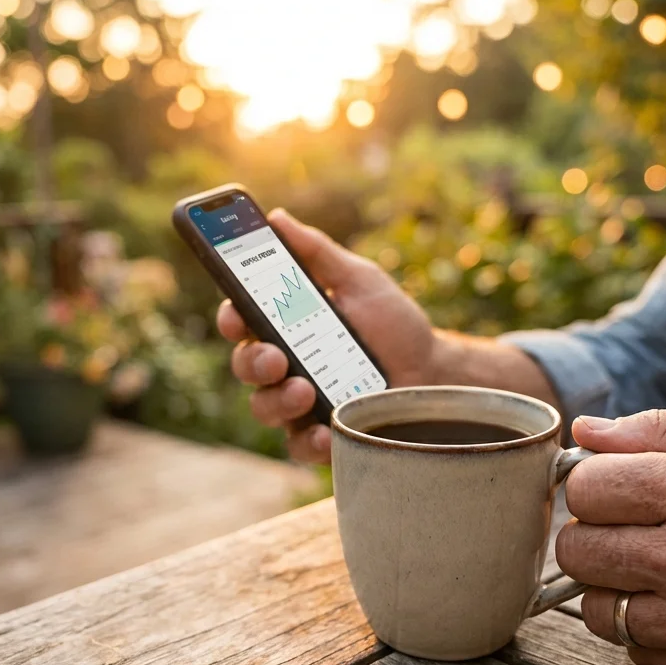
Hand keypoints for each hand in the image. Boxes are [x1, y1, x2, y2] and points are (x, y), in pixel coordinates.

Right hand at [217, 209, 436, 461]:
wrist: (434, 369)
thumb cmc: (393, 322)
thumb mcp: (360, 280)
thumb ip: (318, 253)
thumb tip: (277, 219)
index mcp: (285, 323)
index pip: (242, 320)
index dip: (231, 318)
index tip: (237, 315)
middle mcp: (285, 363)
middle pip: (246, 366)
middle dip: (253, 362)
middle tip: (275, 357)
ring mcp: (299, 401)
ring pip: (264, 407)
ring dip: (276, 401)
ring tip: (303, 391)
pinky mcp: (321, 434)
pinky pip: (298, 446)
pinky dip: (308, 441)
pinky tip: (323, 432)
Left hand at [556, 409, 665, 664]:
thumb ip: (662, 432)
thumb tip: (585, 430)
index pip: (587, 488)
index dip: (592, 485)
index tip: (613, 491)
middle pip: (577, 549)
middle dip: (593, 536)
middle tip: (630, 533)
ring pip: (598, 608)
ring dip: (616, 589)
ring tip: (658, 573)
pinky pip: (637, 651)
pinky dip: (650, 631)